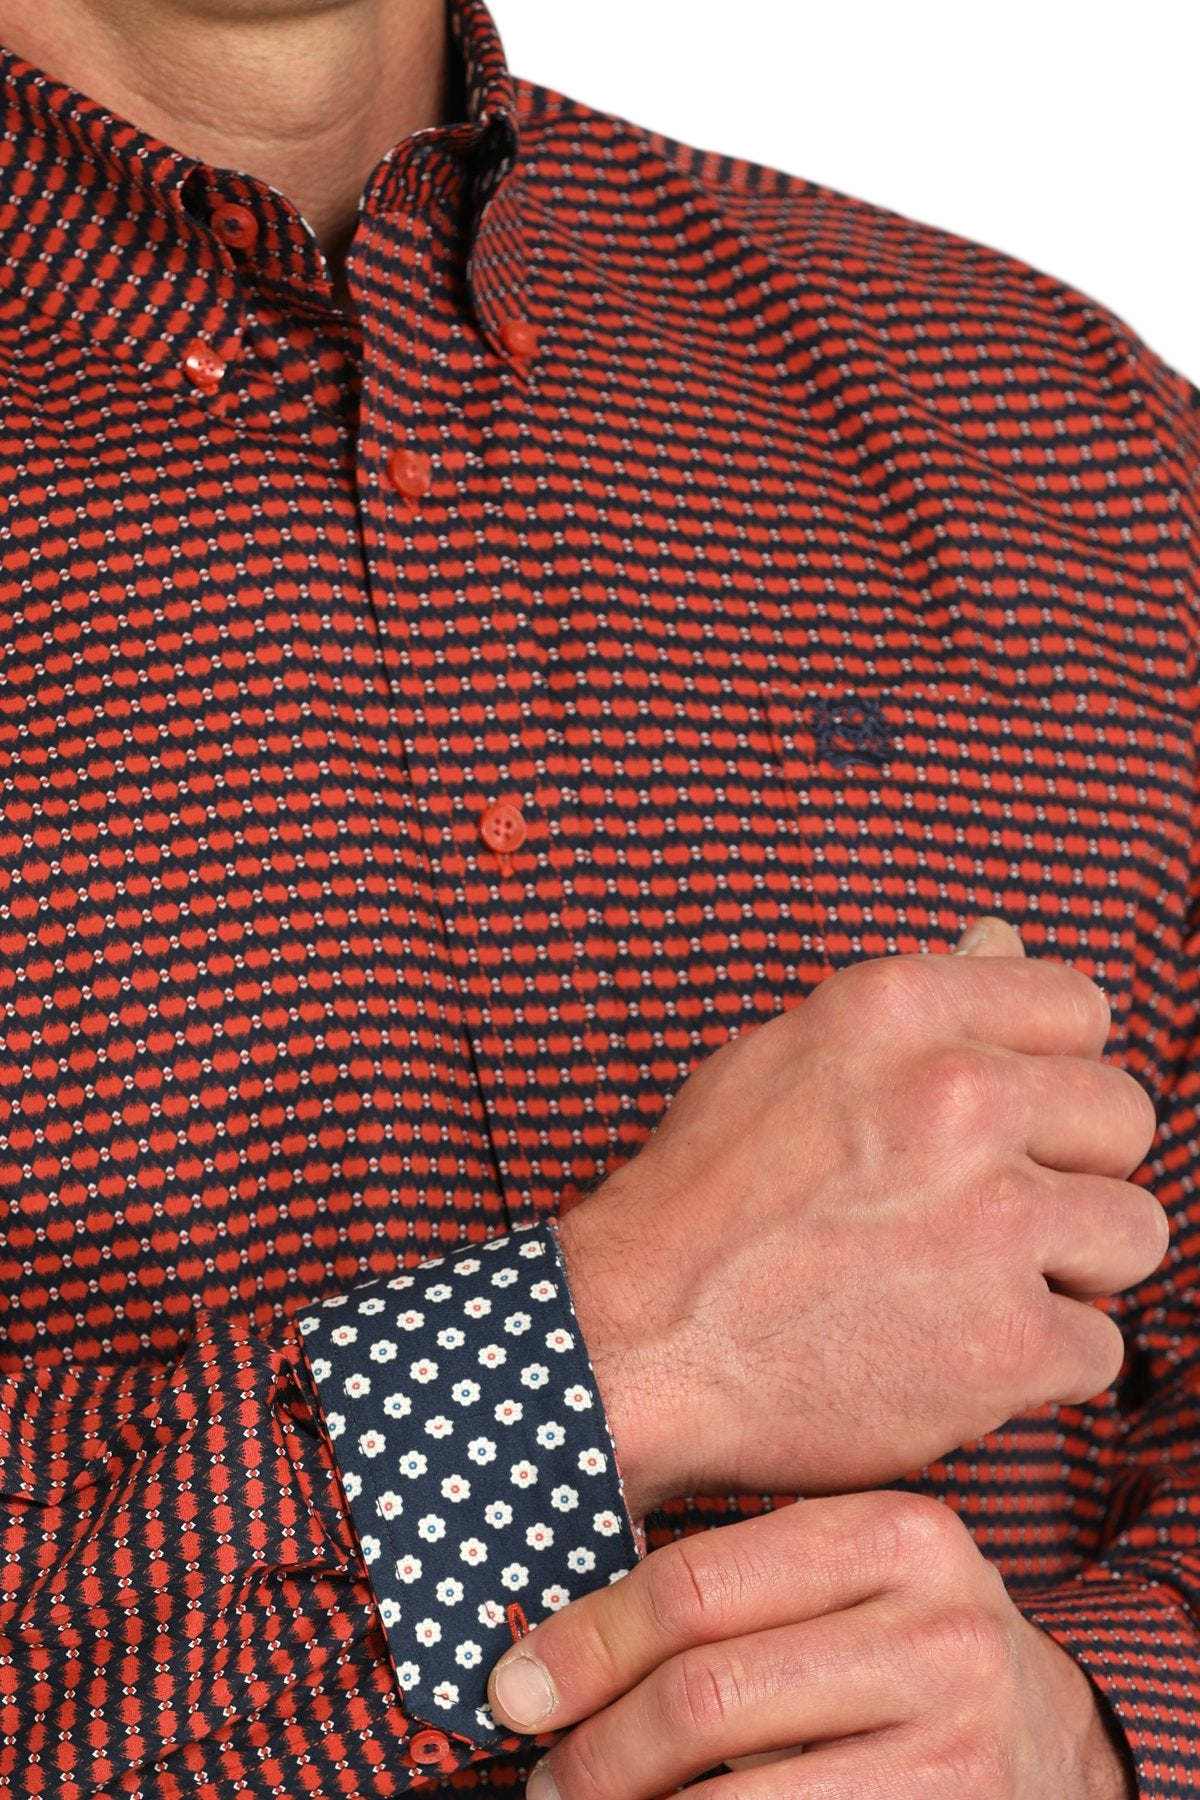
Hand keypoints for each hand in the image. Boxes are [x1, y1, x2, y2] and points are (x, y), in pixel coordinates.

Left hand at [486, 1491, 1134, 1797]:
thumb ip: (734, 1590)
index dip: (586, 1644)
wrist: (1058, 1741)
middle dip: (598, 1751)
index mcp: (895, 1534)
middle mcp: (941, 1631)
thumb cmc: (908, 1648)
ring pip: (733, 1798)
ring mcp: (961, 1745)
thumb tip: (548, 1655)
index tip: (513, 1689)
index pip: (696, 1587)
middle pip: (705, 1696)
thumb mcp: (848, 1582)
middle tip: (544, 1779)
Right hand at [558, 918, 1164, 1516]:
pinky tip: (955, 1355)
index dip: (1052, 1072)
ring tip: (972, 1287)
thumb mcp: (784, 1054)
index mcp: (903, 1011)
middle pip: (1122, 1119)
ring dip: (1067, 1269)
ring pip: (1133, 1234)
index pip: (1080, 1010)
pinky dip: (1039, 1366)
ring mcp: (992, 1222)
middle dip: (1069, 1171)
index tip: (1014, 1124)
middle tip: (984, 1215)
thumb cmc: (700, 1198)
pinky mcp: (1008, 1343)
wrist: (636, 1340)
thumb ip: (914, 1005)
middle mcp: (960, 1097)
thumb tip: (1004, 938)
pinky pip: (1101, 1350)